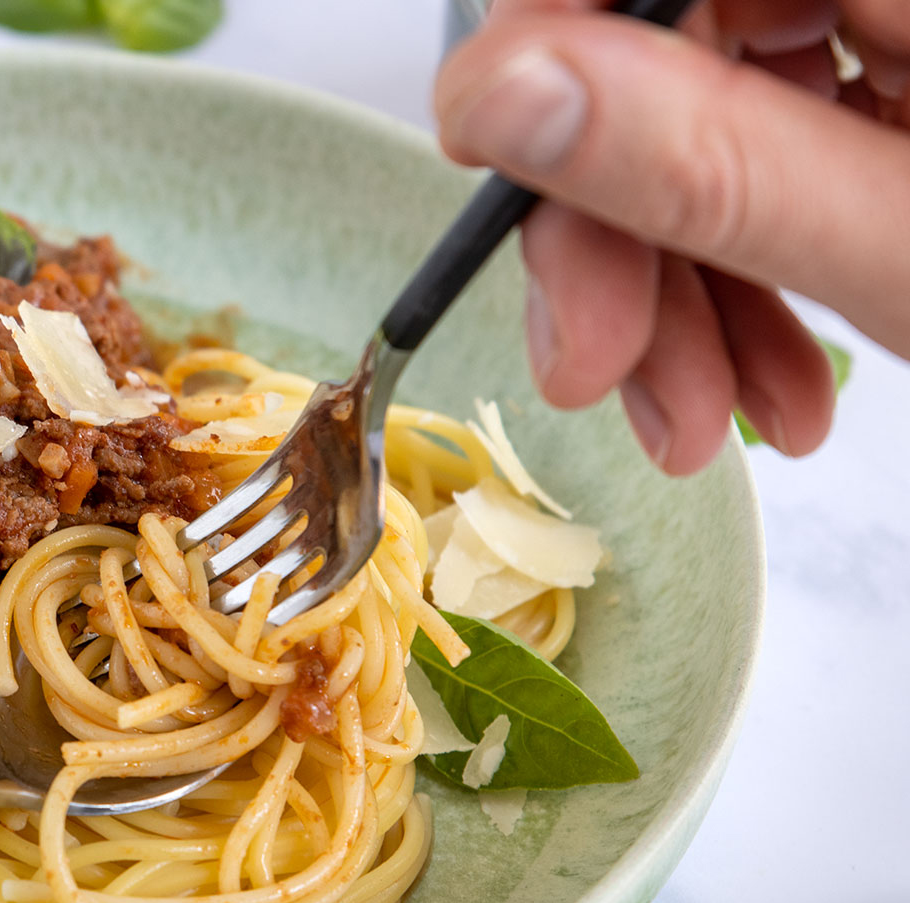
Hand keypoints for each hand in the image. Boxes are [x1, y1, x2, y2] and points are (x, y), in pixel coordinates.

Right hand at [435, 1, 909, 474]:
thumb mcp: (905, 248)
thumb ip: (709, 165)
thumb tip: (507, 96)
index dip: (536, 46)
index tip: (483, 162)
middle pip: (654, 52)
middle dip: (608, 231)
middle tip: (595, 361)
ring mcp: (875, 35)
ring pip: (693, 121)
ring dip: (665, 290)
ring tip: (692, 415)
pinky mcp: (878, 96)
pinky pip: (757, 157)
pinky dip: (736, 277)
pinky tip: (758, 378)